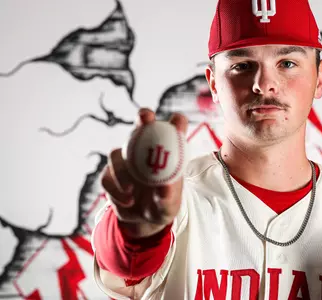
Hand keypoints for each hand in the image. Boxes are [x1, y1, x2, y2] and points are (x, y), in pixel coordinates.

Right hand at [101, 108, 187, 237]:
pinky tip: (127, 201)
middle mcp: (144, 150)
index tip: (177, 122)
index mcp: (165, 154)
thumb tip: (164, 187)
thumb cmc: (162, 207)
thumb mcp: (168, 206)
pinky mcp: (110, 174)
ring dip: (121, 171)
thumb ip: (167, 196)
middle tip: (145, 117)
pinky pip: (106, 177)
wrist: (143, 221)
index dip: (176, 122)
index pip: (173, 131)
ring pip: (115, 154)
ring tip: (131, 190)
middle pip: (142, 125)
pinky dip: (115, 189)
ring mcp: (125, 160)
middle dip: (143, 116)